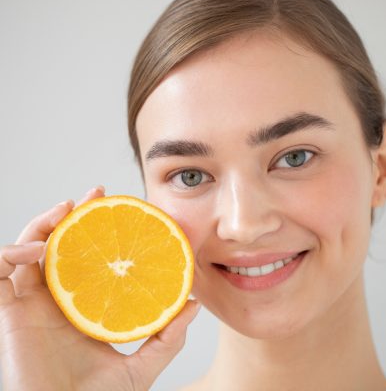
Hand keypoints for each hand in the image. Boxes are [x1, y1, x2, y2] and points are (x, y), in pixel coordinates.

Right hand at [0, 187, 200, 390]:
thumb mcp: (143, 365)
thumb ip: (168, 337)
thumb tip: (193, 304)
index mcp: (83, 304)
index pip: (86, 256)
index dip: (97, 230)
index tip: (116, 206)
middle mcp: (56, 299)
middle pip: (58, 244)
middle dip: (72, 213)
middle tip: (94, 194)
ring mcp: (30, 304)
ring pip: (27, 250)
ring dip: (42, 224)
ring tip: (65, 209)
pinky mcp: (9, 314)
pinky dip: (10, 253)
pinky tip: (36, 249)